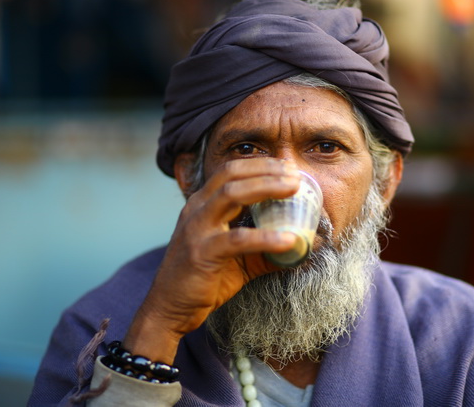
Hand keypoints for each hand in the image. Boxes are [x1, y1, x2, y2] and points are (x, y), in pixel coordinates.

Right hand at [123, 158, 300, 361]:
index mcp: (202, 205)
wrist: (170, 309)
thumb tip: (303, 246)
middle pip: (232, 175)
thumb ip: (264, 247)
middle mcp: (196, 209)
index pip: (230, 171)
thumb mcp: (237, 258)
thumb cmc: (203, 280)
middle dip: (266, 169)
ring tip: (293, 189)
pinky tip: (289, 241)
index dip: (260, 164)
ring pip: (231, 195)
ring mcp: (196, 229)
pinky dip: (265, 238)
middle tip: (295, 173)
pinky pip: (237, 239)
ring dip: (266, 187)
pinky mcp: (201, 253)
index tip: (288, 166)